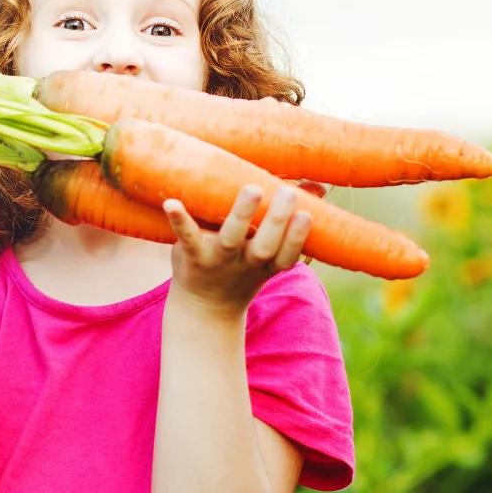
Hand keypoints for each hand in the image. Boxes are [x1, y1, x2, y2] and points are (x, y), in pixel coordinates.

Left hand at [160, 181, 322, 317]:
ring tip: (253, 189)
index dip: (297, 238)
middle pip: (264, 246)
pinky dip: (180, 221)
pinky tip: (171, 203)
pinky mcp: (193, 255)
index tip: (308, 214)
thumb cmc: (242, 267)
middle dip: (278, 222)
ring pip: (231, 239)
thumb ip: (289, 221)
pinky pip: (187, 237)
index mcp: (268, 263)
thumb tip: (320, 187)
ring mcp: (218, 259)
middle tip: (288, 192)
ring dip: (242, 215)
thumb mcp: (269, 253)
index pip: (288, 254)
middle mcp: (245, 262)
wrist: (203, 304)